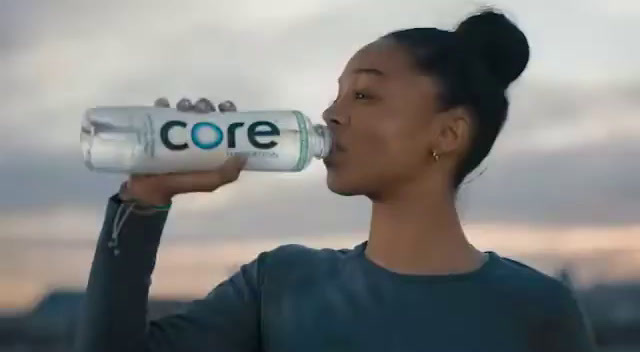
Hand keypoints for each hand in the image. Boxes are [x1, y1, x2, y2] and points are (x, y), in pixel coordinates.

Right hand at [122, 97, 244, 205]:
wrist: (144, 190)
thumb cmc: (178, 186)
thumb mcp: (206, 184)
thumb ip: (223, 174)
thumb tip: (243, 157)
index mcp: (209, 145)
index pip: (222, 124)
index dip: (227, 112)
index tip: (224, 106)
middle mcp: (194, 135)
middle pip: (203, 113)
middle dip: (204, 106)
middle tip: (201, 107)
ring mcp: (174, 130)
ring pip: (183, 109)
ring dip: (186, 104)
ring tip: (182, 107)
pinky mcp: (154, 127)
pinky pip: (159, 111)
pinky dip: (162, 105)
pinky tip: (164, 105)